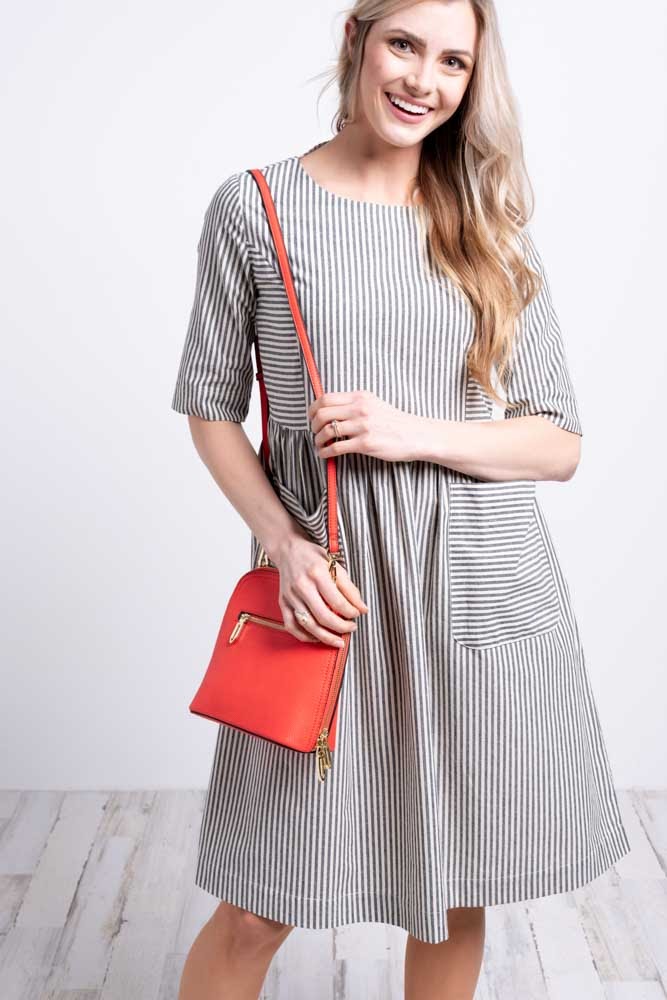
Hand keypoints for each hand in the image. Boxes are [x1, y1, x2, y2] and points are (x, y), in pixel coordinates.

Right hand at [273, 533, 368, 647]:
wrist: (288, 550)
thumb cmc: (312, 557)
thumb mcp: (335, 565)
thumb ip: (349, 588)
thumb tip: (362, 608)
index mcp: (317, 574)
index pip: (337, 601)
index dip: (351, 612)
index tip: (358, 614)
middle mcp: (302, 586)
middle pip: (323, 616)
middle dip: (341, 627)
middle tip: (351, 628)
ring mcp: (290, 596)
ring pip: (308, 625)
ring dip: (326, 637)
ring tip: (338, 640)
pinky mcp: (283, 603)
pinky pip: (292, 626)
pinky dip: (305, 636)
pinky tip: (317, 637)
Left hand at [308, 390, 417, 462]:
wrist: (416, 435)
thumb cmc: (394, 422)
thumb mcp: (375, 404)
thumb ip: (355, 404)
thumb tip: (330, 409)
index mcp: (360, 397)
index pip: (326, 398)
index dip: (313, 409)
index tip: (311, 418)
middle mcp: (360, 409)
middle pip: (322, 413)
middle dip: (313, 425)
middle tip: (315, 432)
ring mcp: (363, 426)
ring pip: (327, 430)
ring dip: (318, 440)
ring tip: (320, 444)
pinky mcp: (365, 443)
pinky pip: (336, 447)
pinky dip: (325, 452)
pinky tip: (325, 454)